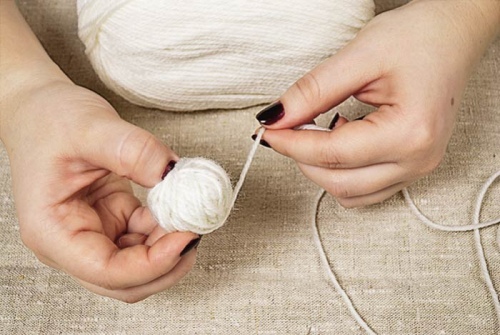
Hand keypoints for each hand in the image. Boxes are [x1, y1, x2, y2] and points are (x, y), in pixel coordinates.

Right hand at [1, 80, 197, 301]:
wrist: (42, 111)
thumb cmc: (50, 121)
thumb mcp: (90, 127)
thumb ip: (133, 151)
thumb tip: (173, 174)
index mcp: (53, 231)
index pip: (106, 271)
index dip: (152, 264)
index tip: (186, 236)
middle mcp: (71, 243)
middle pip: (126, 282)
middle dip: (166, 263)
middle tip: (196, 230)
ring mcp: (94, 235)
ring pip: (140, 266)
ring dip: (169, 247)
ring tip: (189, 214)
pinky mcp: (112, 222)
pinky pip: (145, 240)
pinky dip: (165, 229)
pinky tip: (177, 206)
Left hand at [256, 0, 499, 206]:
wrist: (454, 35)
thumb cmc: (419, 38)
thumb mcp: (360, 56)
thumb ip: (313, 91)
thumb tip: (275, 118)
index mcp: (410, 133)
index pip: (332, 154)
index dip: (291, 143)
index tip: (266, 131)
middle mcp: (417, 160)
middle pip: (339, 183)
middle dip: (303, 158)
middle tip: (286, 127)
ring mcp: (418, 168)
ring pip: (350, 194)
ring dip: (321, 169)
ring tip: (315, 131)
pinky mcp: (412, 167)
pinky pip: (365, 190)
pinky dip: (340, 173)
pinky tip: (338, 140)